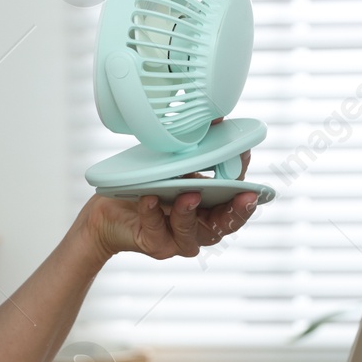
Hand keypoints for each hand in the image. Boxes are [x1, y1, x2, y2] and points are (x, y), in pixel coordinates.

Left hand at [86, 146, 256, 259]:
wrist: (111, 207)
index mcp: (212, 207)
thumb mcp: (176, 162)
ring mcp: (179, 238)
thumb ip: (199, 145)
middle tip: (242, 197)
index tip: (250, 177)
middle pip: (225, 225)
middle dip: (236, 212)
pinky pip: (156, 230)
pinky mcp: (155, 244)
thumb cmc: (149, 185)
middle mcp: (201, 226)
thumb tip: (216, 116)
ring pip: (191, 232)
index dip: (247, 191)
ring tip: (188, 194)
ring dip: (189, 212)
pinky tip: (150, 198)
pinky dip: (153, 214)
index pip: (237, 202)